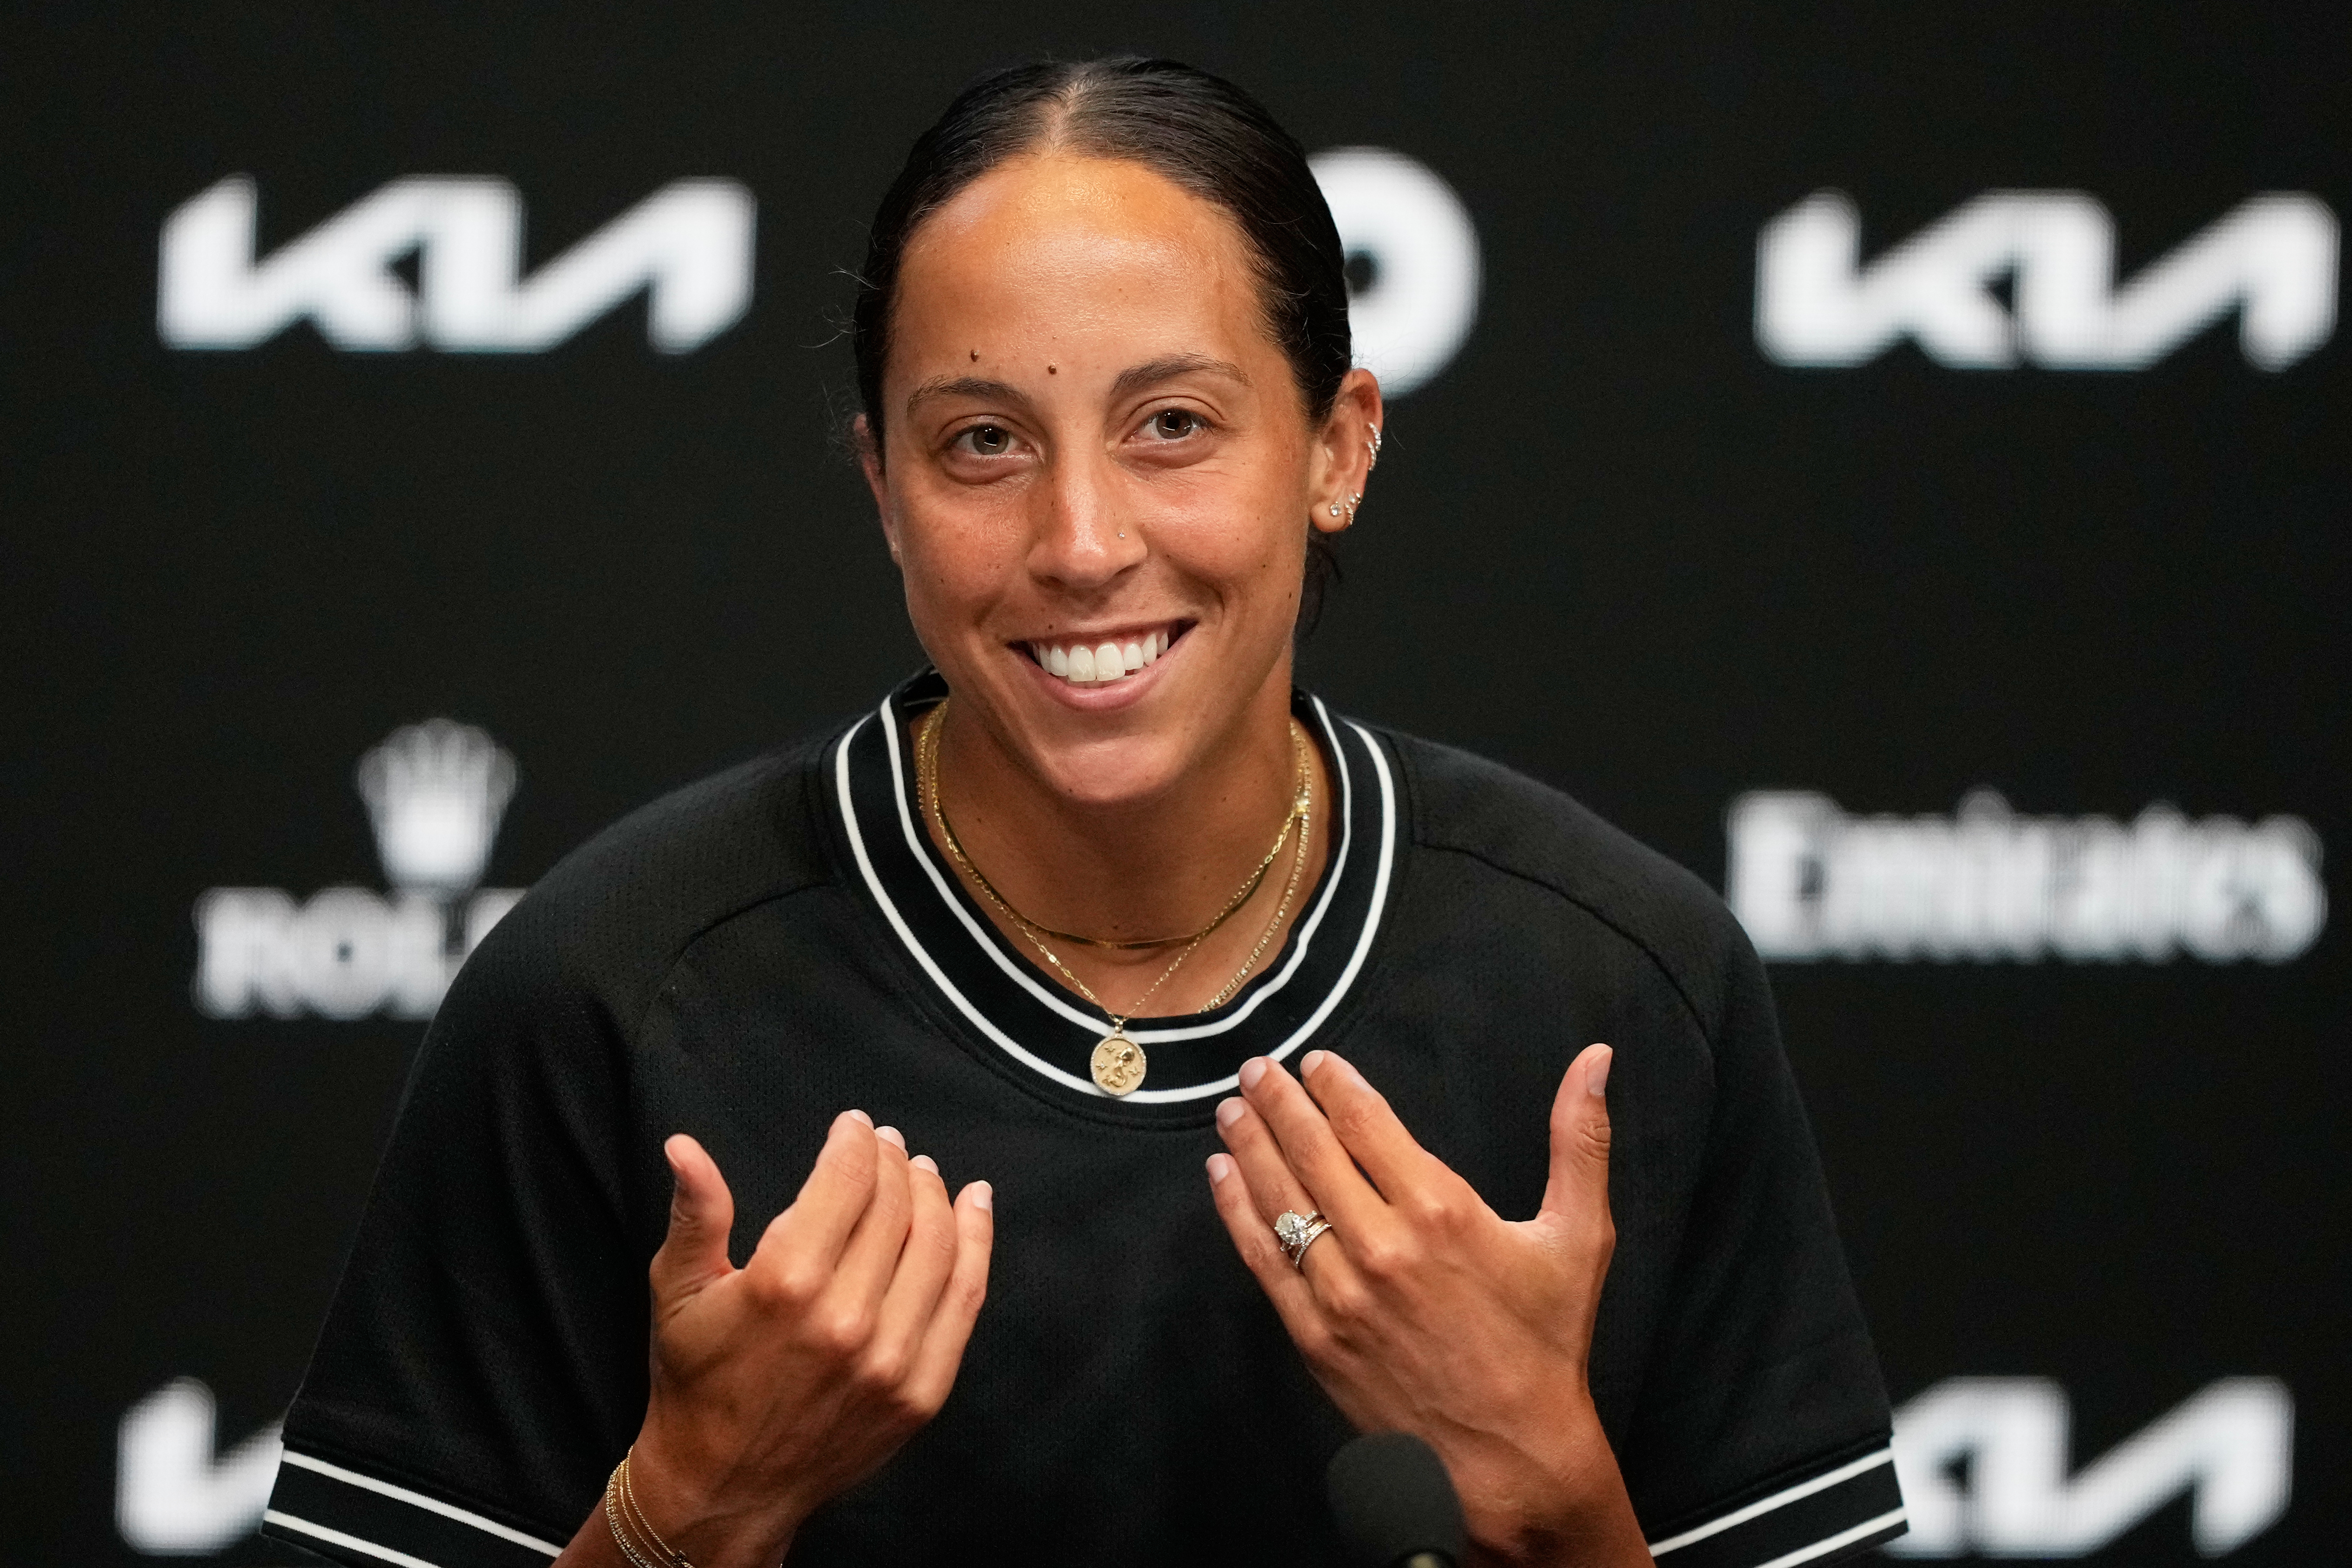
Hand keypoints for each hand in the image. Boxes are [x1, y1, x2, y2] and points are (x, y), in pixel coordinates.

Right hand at [606, 1113, 993, 1567]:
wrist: (724, 1486)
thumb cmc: (697, 1382)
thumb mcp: (677, 1292)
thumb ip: (696, 1213)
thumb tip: (683, 1146)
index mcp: (785, 1283)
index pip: (846, 1182)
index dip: (854, 1142)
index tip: (854, 1126)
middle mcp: (845, 1319)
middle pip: (894, 1207)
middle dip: (892, 1162)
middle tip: (887, 1144)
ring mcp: (891, 1359)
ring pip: (937, 1244)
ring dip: (936, 1194)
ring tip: (923, 1171)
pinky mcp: (921, 1391)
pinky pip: (965, 1299)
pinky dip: (977, 1243)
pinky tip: (976, 1206)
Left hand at [1205, 1046, 1647, 1566]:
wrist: (1510, 1458)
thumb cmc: (1546, 1343)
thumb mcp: (1579, 1234)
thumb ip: (1580, 1140)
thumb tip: (1596, 1059)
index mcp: (1441, 1211)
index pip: (1366, 1123)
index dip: (1333, 1084)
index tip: (1313, 1062)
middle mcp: (1383, 1245)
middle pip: (1312, 1151)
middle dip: (1277, 1102)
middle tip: (1253, 1070)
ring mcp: (1341, 1293)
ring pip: (1279, 1199)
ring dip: (1250, 1146)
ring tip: (1231, 1110)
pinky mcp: (1315, 1336)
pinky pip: (1262, 1259)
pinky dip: (1236, 1211)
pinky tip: (1222, 1176)